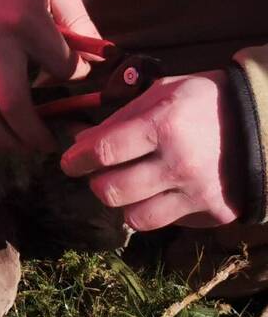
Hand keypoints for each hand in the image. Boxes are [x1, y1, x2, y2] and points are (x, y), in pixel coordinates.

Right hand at [0, 0, 101, 151]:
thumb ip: (80, 24)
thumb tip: (98, 63)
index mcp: (28, 22)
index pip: (61, 69)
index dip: (75, 78)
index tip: (77, 76)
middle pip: (13, 106)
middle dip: (34, 134)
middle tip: (48, 145)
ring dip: (1, 137)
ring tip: (19, 145)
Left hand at [61, 71, 243, 230]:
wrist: (266, 123)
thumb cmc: (204, 102)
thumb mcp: (163, 93)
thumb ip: (119, 119)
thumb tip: (79, 144)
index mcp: (164, 124)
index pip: (102, 152)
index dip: (76, 160)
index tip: (69, 162)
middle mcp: (179, 162)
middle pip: (110, 191)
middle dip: (97, 183)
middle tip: (101, 174)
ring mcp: (196, 192)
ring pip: (133, 217)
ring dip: (124, 202)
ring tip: (131, 185)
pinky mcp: (211, 213)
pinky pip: (164, 222)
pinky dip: (154, 210)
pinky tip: (162, 191)